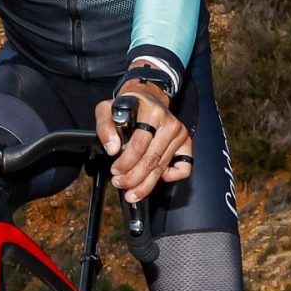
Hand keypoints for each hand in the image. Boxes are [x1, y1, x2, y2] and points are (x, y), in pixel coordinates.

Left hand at [95, 82, 191, 202]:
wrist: (148, 98)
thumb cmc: (129, 105)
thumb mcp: (107, 108)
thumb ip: (104, 126)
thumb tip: (112, 149)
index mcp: (152, 113)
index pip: (139, 145)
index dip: (125, 162)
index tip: (115, 170)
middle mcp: (169, 124)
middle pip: (151, 159)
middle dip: (133, 177)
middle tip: (120, 183)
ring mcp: (180, 135)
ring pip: (162, 167)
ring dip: (145, 183)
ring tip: (131, 192)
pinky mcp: (186, 143)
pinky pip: (185, 167)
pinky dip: (172, 176)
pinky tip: (158, 177)